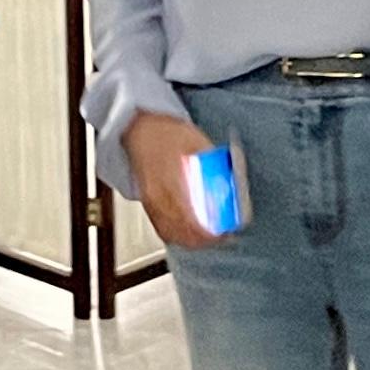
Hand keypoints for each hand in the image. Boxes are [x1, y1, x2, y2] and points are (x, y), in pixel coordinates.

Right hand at [123, 109, 230, 250]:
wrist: (139, 128)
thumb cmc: (165, 132)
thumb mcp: (195, 140)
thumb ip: (211, 160)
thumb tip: (231, 177)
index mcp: (170, 180)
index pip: (189, 216)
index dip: (208, 231)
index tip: (225, 233)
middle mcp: (158, 195)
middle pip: (180, 230)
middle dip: (204, 240)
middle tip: (223, 237)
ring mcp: (150, 201)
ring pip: (170, 232)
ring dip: (191, 241)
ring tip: (209, 239)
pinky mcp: (147, 203)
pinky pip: (161, 227)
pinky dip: (177, 236)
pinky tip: (188, 235)